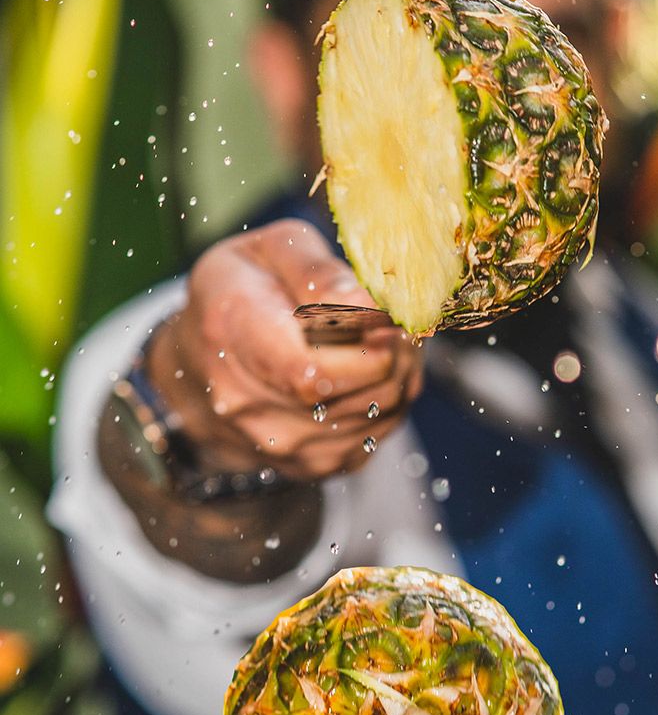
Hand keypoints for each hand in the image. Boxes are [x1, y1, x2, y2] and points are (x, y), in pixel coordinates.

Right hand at [147, 218, 422, 481]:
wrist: (200, 367)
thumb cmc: (241, 294)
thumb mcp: (269, 251)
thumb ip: (318, 270)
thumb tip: (367, 305)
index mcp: (230, 330)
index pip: (309, 366)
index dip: (366, 342)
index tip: (385, 315)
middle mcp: (247, 400)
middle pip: (356, 390)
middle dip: (393, 350)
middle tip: (395, 320)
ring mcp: (280, 441)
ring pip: (380, 410)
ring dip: (399, 371)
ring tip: (383, 338)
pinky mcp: (312, 463)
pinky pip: (379, 430)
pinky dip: (390, 397)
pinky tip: (370, 369)